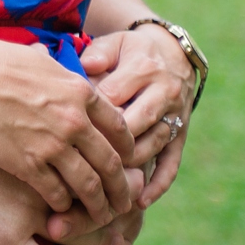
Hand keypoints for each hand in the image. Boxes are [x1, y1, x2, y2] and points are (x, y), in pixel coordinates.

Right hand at [0, 27, 136, 223]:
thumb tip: (71, 74)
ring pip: (89, 186)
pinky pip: (56, 193)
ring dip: (98, 206)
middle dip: (121, 189)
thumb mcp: (41, 61)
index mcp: (81, 94)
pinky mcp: (28, 165)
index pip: (121, 129)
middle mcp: (74, 122)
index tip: (129, 163)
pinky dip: (64, 205)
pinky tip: (62, 208)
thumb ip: (63, 77)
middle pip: (112, 165)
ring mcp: (52, 146)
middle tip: (125, 202)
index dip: (129, 151)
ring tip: (101, 217)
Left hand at [80, 28, 193, 206]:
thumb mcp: (113, 44)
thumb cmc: (129, 51)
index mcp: (142, 69)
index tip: (61, 130)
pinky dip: (158, 183)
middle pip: (132, 125)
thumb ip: (98, 55)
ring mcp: (175, 117)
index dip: (86, 114)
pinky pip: (173, 162)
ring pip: (151, 146)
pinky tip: (139, 200)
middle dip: (105, 145)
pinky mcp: (182, 135)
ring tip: (100, 184)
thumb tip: (86, 66)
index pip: (111, 97)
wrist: (172, 54)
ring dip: (128, 167)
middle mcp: (163, 94)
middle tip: (75, 163)